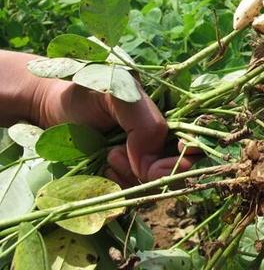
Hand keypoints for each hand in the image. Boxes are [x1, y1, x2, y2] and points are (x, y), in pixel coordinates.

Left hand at [1, 51, 192, 186]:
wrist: (47, 105)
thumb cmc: (85, 90)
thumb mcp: (118, 93)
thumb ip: (144, 122)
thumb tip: (149, 163)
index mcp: (169, 115)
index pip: (195, 142)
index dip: (187, 155)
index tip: (167, 158)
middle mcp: (161, 140)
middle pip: (177, 170)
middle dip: (154, 171)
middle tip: (117, 155)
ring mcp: (142, 160)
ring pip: (153, 186)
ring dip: (130, 178)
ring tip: (107, 157)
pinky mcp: (122, 177)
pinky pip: (130, 193)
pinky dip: (116, 187)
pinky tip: (102, 169)